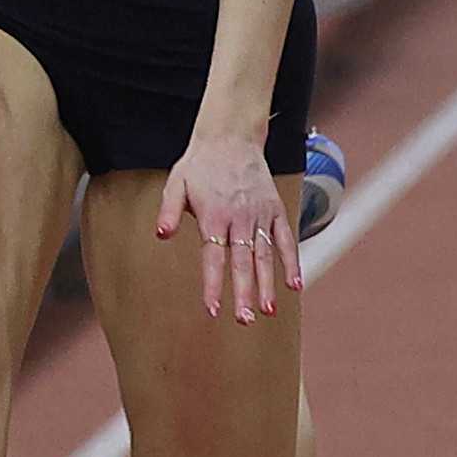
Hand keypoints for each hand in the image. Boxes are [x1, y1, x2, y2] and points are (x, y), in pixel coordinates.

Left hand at [155, 134, 300, 323]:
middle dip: (243, 293)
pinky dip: (291, 261)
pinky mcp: (275, 209)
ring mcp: (260, 214)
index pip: (213, 257)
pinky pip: (285, 239)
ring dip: (268, 284)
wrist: (231, 137)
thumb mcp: (176, 183)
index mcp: (214, 215)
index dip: (213, 284)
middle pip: (242, 262)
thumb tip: (161, 235)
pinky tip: (295, 284)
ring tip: (269, 310)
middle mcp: (240, 218)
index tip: (213, 309)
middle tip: (245, 319)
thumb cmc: (200, 164)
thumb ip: (169, 211)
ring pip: (265, 255)